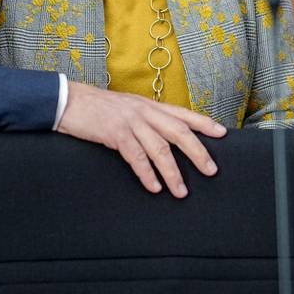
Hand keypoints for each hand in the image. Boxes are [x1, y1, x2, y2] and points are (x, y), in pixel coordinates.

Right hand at [56, 81, 225, 197]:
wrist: (71, 101)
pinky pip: (136, 157)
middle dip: (197, 153)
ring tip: (181, 191)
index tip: (222, 134)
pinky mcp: (115, 133)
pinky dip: (147, 174)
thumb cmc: (100, 108)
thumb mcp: (129, 108)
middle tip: (211, 171)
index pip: (183, 114)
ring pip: (160, 149)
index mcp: (150, 105)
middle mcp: (145, 112)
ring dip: (173, 172)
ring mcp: (131, 122)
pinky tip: (154, 187)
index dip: (204, 123)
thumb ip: (147, 119)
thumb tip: (165, 135)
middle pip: (179, 133)